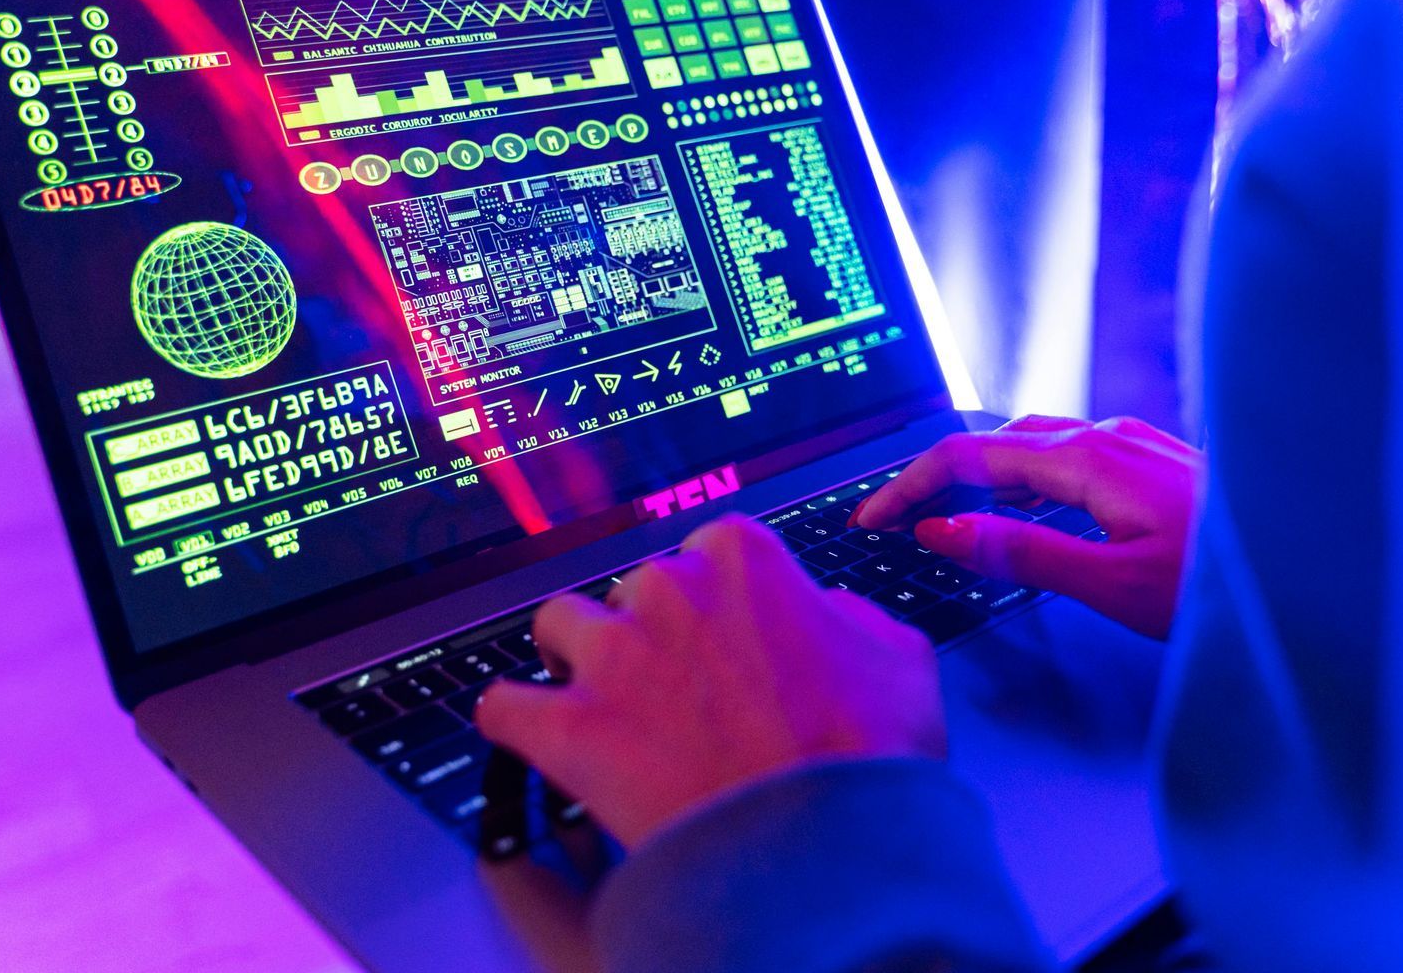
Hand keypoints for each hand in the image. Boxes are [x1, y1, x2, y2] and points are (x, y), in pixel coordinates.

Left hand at [475, 514, 944, 846]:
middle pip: (635, 591)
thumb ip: (849, 614)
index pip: (707, 553)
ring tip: (604, 703)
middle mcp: (668, 588)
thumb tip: (827, 614)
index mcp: (742, 556)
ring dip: (577, 661)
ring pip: (559, 628)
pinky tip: (532, 733)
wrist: (827, 848)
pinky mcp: (568, 726)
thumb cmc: (867, 756)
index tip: (724, 637)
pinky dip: (515, 720)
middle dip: (653, 635)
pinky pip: (504, 705)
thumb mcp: (898, 655)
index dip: (719, 603)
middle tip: (682, 692)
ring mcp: (612, 655)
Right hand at [853, 416, 1202, 638]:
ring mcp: (1135, 443)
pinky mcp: (1154, 461)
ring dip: (979, 473)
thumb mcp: (1110, 583)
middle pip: (994, 440)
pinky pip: (1067, 453)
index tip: (871, 518)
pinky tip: (1028, 503)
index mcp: (1087, 459)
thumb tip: (942, 528)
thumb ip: (1019, 551)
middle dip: (936, 475)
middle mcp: (1108, 437)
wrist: (1317, 565)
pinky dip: (1023, 475)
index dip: (909, 485)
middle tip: (896, 517)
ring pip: (1032, 444)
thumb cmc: (1226, 583)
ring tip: (946, 511)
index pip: (968, 455)